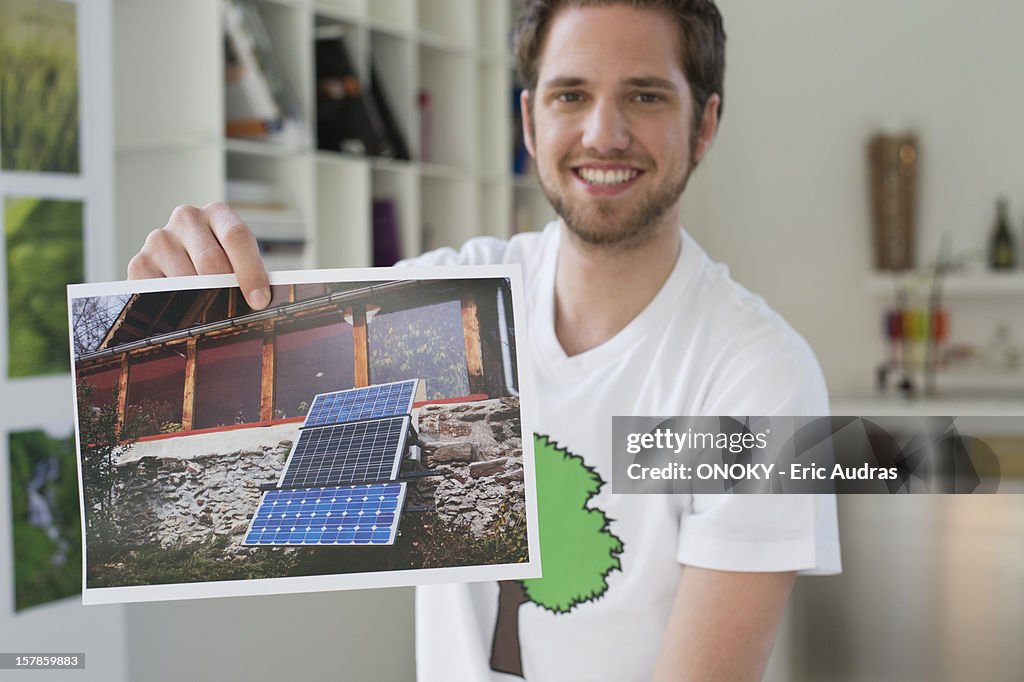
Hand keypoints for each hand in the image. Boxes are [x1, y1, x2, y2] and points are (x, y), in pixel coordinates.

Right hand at [127, 201, 270, 308]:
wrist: (183, 261)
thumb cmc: (220, 263)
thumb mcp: (238, 260)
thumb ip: (248, 274)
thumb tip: (258, 302)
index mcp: (218, 213)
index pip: (236, 237)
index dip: (250, 271)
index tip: (259, 300)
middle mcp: (186, 218)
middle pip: (211, 261)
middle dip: (226, 291)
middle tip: (235, 313)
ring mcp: (159, 239)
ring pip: (186, 280)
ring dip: (200, 300)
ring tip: (209, 311)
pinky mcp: (139, 263)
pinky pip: (159, 292)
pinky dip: (174, 306)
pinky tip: (183, 309)